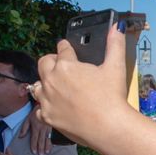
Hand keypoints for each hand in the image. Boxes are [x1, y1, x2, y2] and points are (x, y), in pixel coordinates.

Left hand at [19, 104, 50, 154]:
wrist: (43, 107)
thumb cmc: (34, 114)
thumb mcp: (27, 120)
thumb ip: (24, 128)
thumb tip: (20, 136)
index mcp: (36, 128)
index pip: (34, 138)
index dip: (34, 146)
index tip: (34, 152)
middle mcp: (42, 130)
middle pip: (41, 141)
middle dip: (41, 148)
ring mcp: (48, 129)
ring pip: (47, 139)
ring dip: (47, 147)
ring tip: (46, 153)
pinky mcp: (51, 129)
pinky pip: (51, 137)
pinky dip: (51, 142)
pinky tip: (51, 147)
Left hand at [36, 24, 128, 145]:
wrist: (109, 127)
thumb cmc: (113, 97)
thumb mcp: (116, 67)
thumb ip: (115, 45)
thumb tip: (118, 27)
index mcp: (66, 65)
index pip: (62, 49)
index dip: (66, 47)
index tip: (67, 47)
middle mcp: (52, 80)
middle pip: (43, 63)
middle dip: (52, 62)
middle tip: (62, 66)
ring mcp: (47, 99)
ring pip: (37, 85)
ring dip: (45, 83)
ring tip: (57, 86)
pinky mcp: (48, 116)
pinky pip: (39, 108)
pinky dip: (46, 107)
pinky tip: (56, 106)